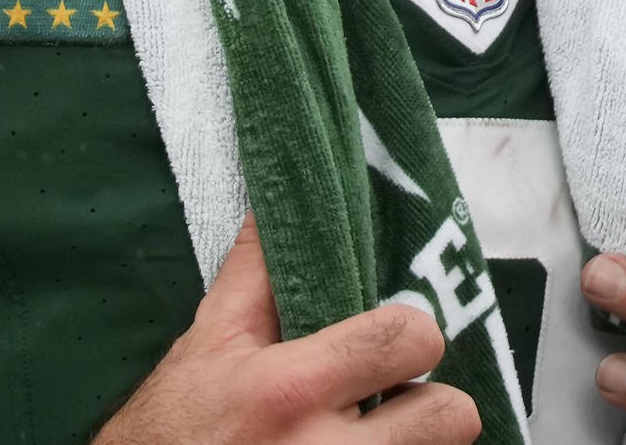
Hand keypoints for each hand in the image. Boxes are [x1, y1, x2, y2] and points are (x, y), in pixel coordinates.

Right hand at [96, 218, 481, 443]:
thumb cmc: (174, 428)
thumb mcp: (206, 346)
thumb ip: (253, 276)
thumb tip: (273, 204)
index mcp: (291, 389)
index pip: (407, 339)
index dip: (412, 335)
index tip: (392, 344)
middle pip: (452, 417)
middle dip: (432, 405)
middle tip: (396, 403)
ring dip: (413, 443)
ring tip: (373, 436)